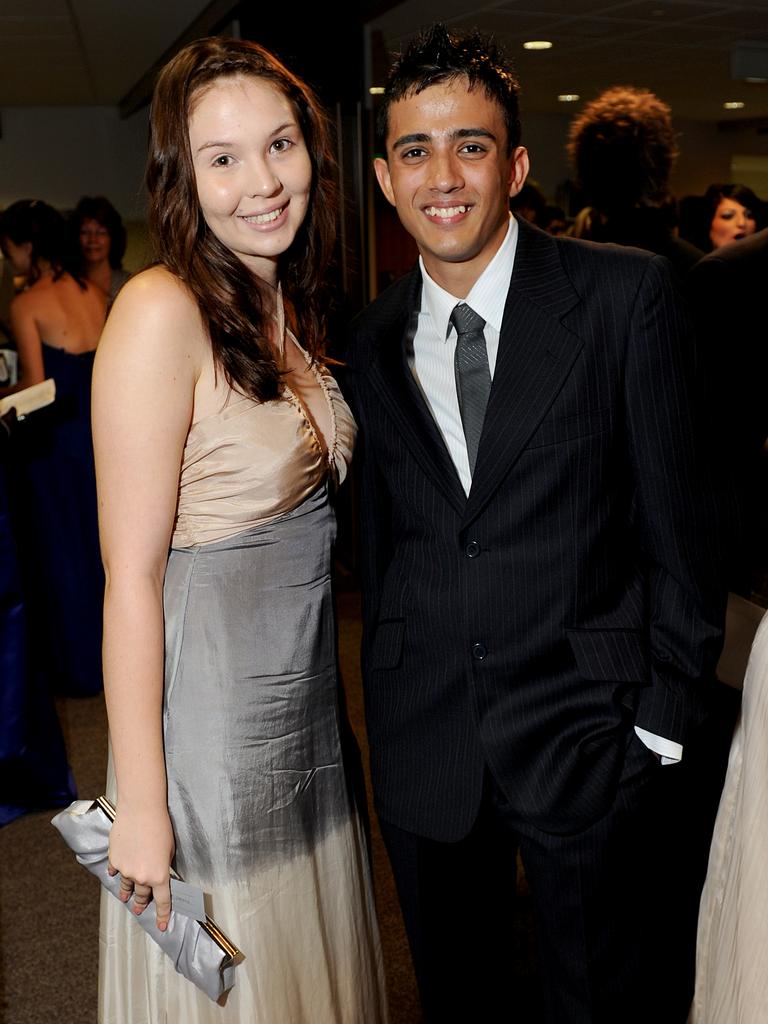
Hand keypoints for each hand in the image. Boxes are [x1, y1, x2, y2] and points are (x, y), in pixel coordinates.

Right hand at [107, 806, 174, 931]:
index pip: (162, 901)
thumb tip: (158, 874)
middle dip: (141, 902)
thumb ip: (163, 866)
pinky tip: (117, 873)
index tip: (161, 925)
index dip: (162, 915)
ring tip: (126, 897)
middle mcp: (141, 877)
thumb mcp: (169, 850)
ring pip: (127, 886)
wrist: (141, 811)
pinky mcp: (114, 860)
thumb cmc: (160, 827)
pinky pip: (116, 871)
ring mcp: (126, 870)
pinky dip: (118, 872)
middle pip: (142, 895)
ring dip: (127, 892)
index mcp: (159, 876)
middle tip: (139, 908)